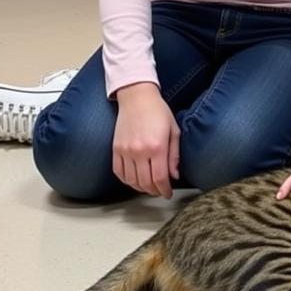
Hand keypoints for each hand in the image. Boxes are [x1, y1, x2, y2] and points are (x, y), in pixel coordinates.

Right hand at [112, 83, 179, 198]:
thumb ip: (174, 156)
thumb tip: (175, 176)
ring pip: (131, 180)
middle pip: (146, 182)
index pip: (160, 178)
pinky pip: (118, 172)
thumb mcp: (174, 131)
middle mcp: (140, 151)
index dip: (165, 190)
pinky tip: (134, 180)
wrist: (137, 97)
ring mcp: (125, 150)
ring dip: (140, 188)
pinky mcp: (116, 148)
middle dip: (154, 191)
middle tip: (160, 191)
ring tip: (149, 187)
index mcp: (157, 147)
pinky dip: (126, 180)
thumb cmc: (158, 111)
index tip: (168, 193)